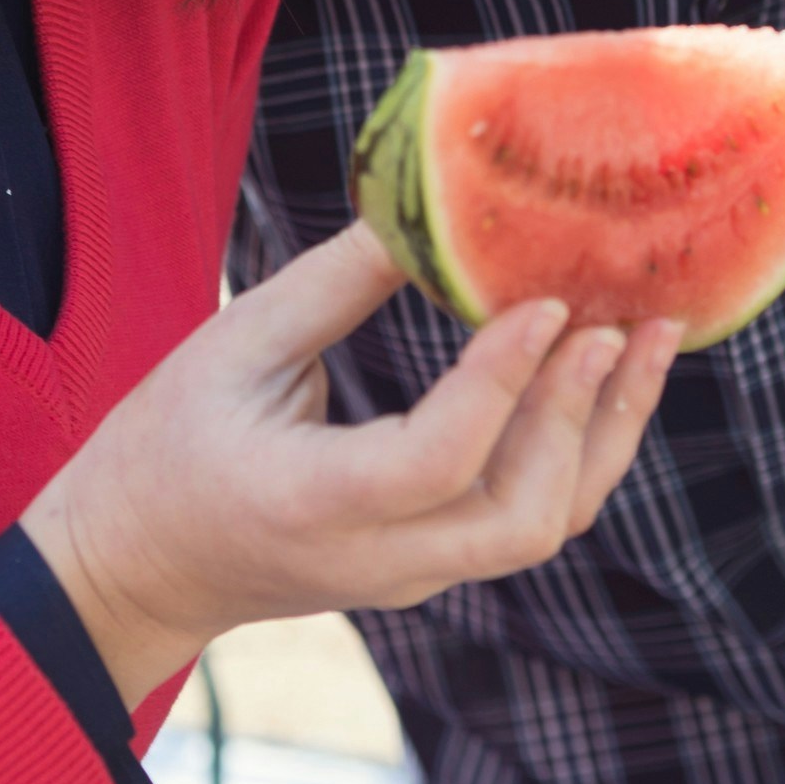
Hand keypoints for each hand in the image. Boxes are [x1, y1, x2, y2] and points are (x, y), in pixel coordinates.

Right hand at [22, 221, 678, 709]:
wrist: (135, 567)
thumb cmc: (167, 443)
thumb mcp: (233, 345)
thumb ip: (334, 285)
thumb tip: (424, 208)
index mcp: (312, 502)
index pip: (435, 462)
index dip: (501, 384)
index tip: (546, 301)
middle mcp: (378, 558)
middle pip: (520, 519)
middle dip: (583, 417)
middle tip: (620, 319)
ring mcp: (411, 575)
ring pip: (540, 527)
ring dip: (603, 434)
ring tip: (649, 338)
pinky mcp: (428, 565)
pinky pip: (524, 520)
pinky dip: (577, 451)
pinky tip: (603, 378)